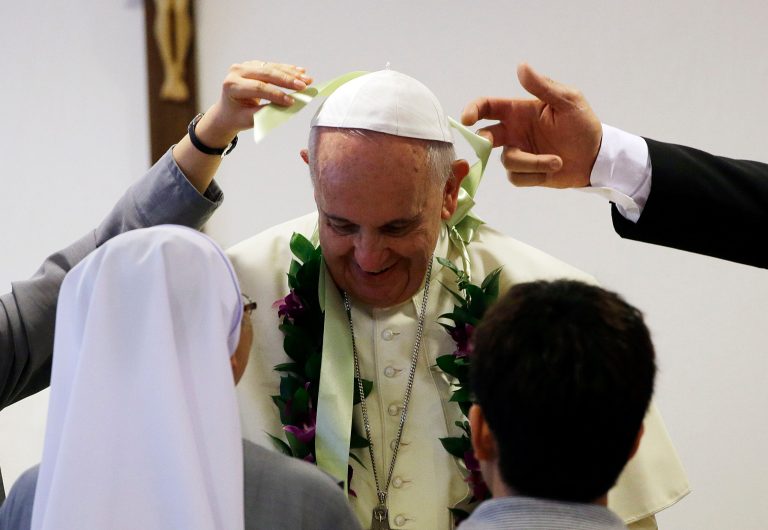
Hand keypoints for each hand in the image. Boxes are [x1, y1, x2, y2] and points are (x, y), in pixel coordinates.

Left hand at [197, 60, 312, 146]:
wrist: (228, 111)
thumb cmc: (238, 117)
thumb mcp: (250, 119)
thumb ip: (267, 111)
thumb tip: (288, 105)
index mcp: (232, 86)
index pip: (258, 88)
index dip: (276, 94)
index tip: (292, 102)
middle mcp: (236, 72)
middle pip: (266, 74)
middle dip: (287, 80)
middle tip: (304, 85)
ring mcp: (244, 66)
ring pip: (271, 68)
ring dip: (291, 73)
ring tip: (307, 79)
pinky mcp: (253, 65)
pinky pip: (272, 66)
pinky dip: (287, 69)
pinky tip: (300, 71)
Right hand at [461, 63, 600, 187]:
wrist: (595, 156)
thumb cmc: (582, 124)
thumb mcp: (568, 100)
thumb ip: (543, 86)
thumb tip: (521, 66)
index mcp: (519, 112)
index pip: (488, 107)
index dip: (473, 110)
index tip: (466, 118)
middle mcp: (514, 133)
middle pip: (484, 136)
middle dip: (482, 140)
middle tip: (488, 143)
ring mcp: (519, 153)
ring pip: (507, 161)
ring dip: (532, 163)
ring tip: (558, 161)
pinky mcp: (525, 174)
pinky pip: (517, 178)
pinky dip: (535, 175)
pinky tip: (554, 169)